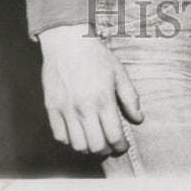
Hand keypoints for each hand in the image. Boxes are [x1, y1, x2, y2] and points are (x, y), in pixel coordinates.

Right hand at [38, 24, 142, 155]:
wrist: (67, 40)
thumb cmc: (95, 54)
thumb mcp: (118, 71)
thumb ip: (130, 97)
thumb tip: (139, 118)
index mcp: (103, 98)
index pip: (114, 136)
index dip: (121, 146)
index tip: (123, 146)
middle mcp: (84, 107)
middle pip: (96, 146)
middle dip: (107, 151)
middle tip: (110, 146)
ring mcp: (66, 109)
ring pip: (78, 145)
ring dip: (88, 148)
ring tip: (94, 141)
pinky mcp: (51, 107)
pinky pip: (59, 136)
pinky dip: (69, 140)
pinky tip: (77, 132)